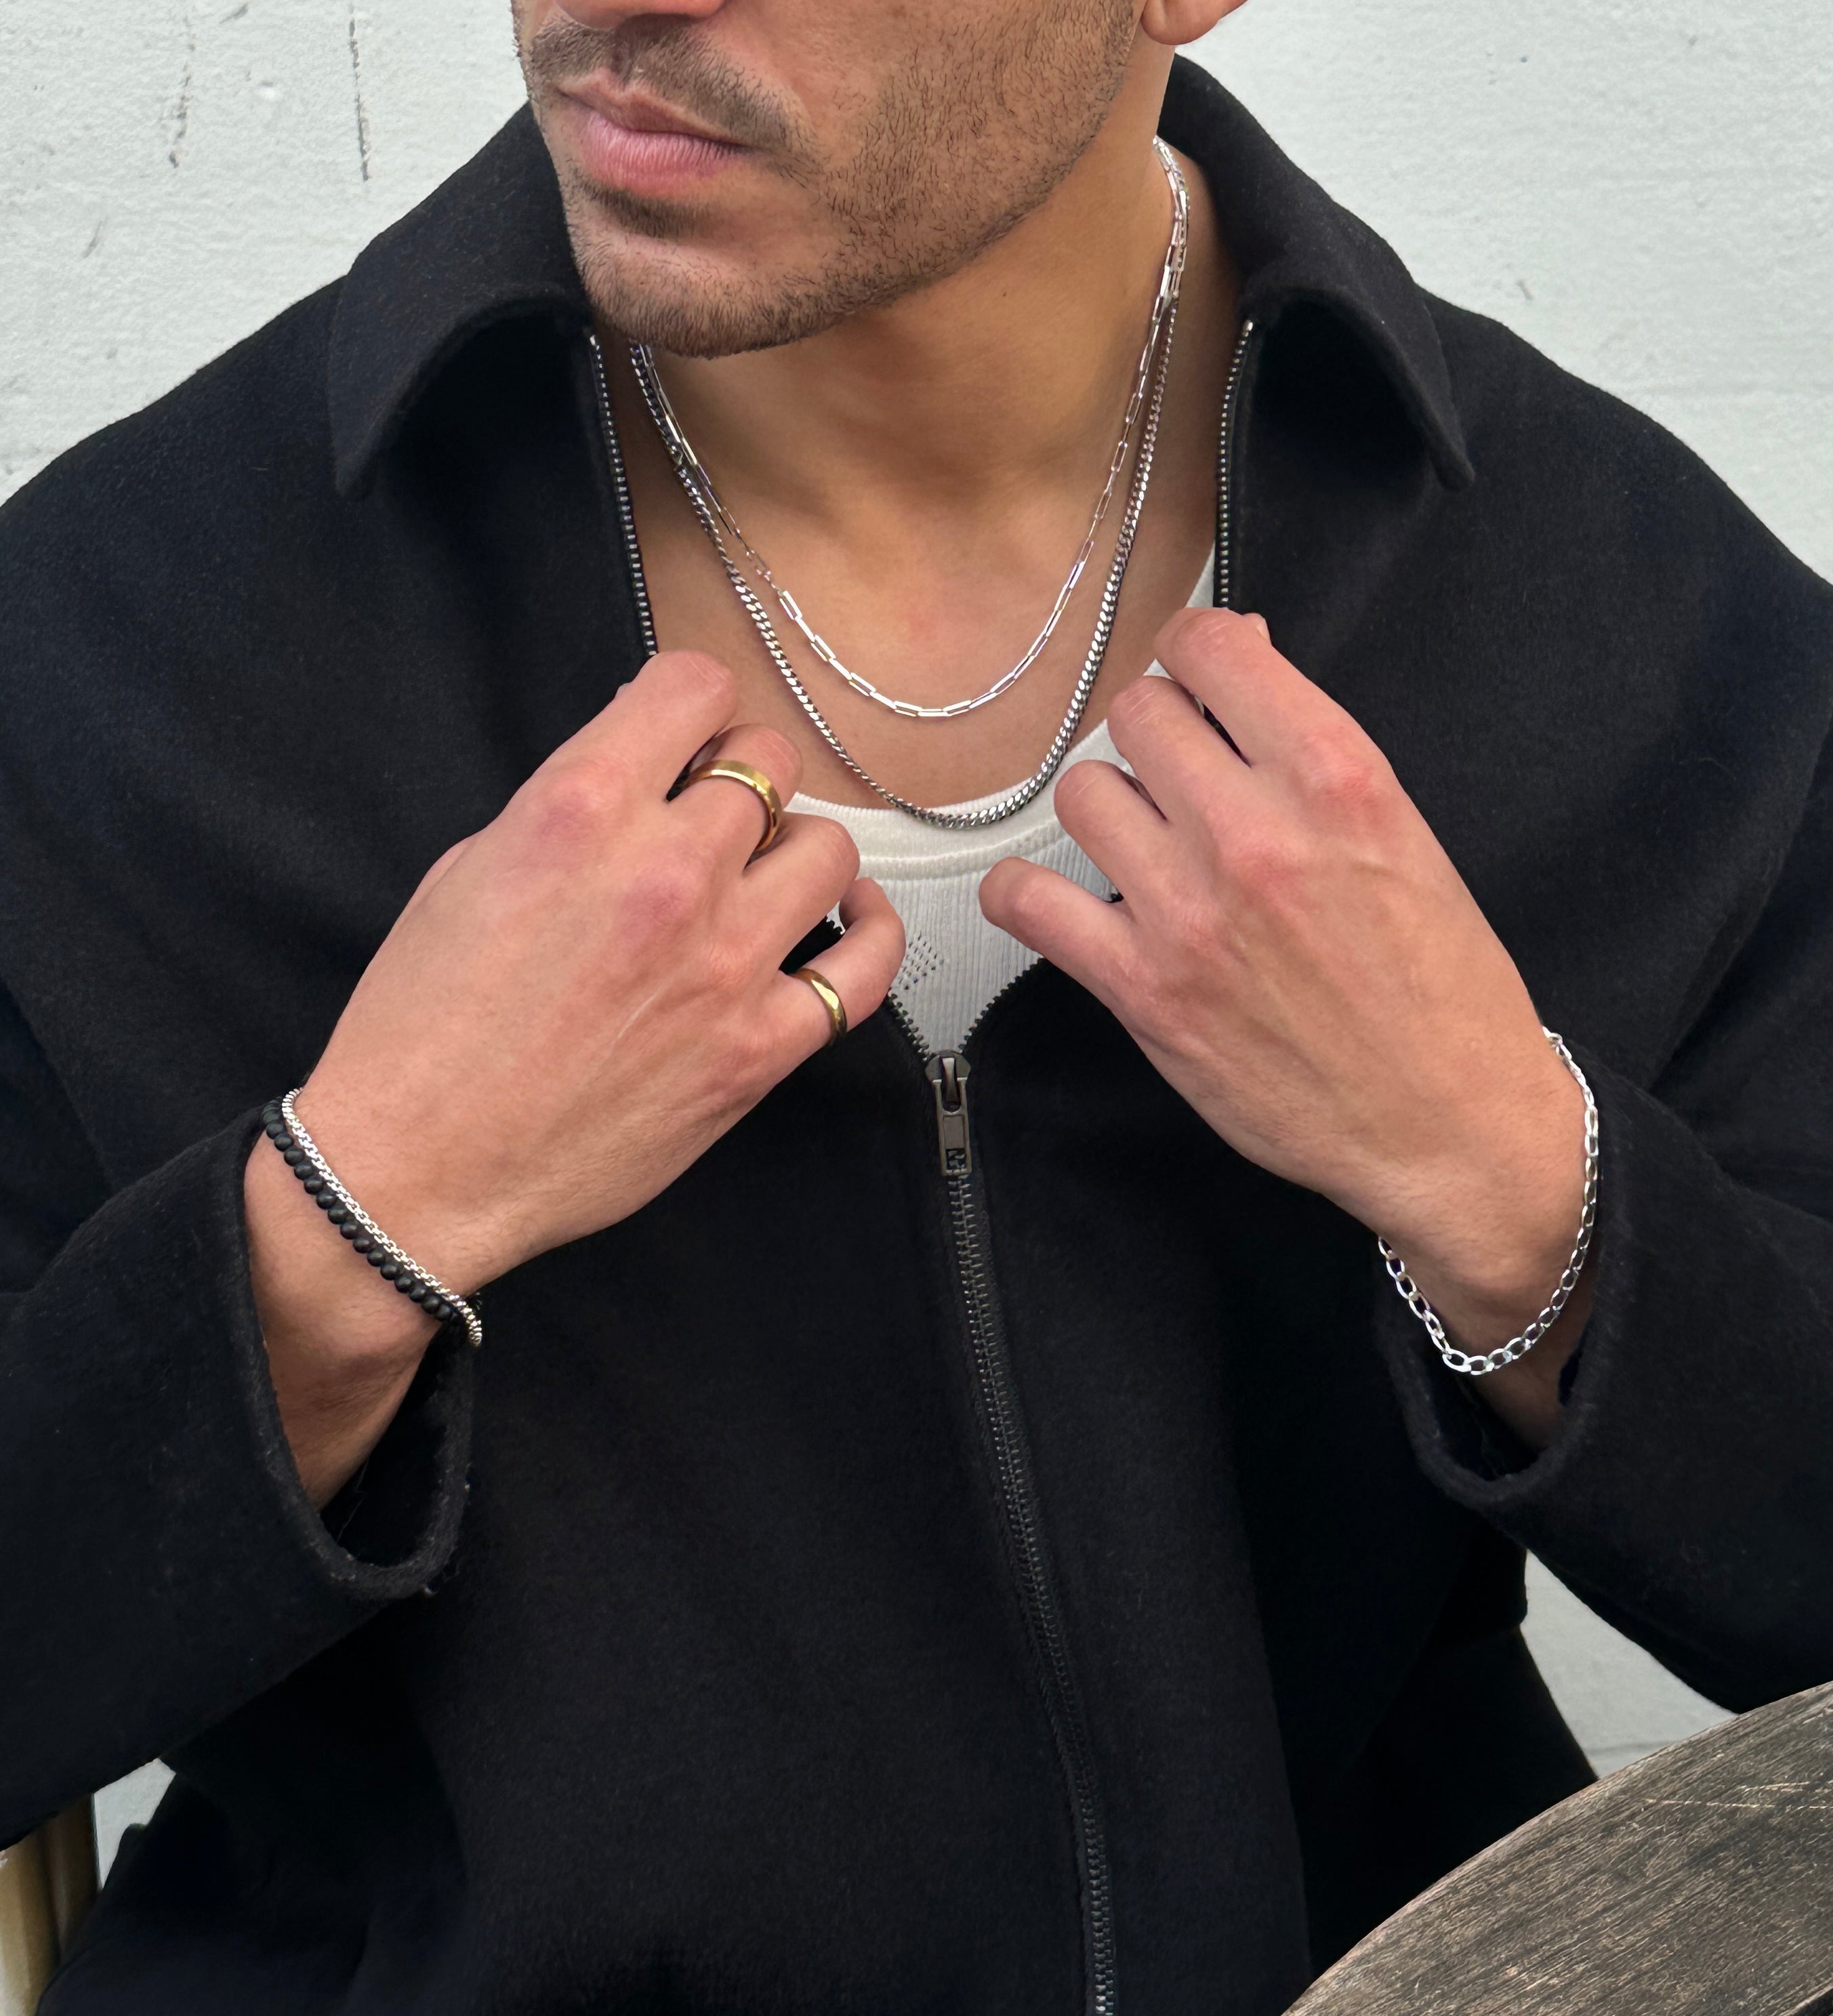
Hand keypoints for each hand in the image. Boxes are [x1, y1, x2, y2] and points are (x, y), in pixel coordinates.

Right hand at [247, 651, 903, 1499]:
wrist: (421, 1166)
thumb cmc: (424, 1026)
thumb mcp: (470, 870)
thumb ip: (568, 808)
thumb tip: (643, 772)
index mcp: (580, 810)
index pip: (694, 687)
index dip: (694, 701)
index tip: (686, 733)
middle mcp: (666, 872)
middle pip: (769, 764)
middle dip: (742, 778)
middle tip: (716, 815)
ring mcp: (725, 962)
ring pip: (828, 848)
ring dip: (798, 849)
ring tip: (767, 874)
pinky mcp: (758, 1047)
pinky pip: (865, 967)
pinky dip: (869, 931)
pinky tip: (852, 920)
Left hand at [980, 610, 1589, 1443]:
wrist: (1448, 1124)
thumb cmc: (1441, 987)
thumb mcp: (1405, 834)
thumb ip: (1311, 747)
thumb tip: (1235, 655)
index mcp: (1337, 780)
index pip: (1210, 650)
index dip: (1193, 652)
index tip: (1197, 679)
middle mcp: (1255, 835)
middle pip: (1136, 715)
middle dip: (1156, 734)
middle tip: (1180, 775)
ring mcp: (1189, 914)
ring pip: (1081, 792)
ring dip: (1108, 808)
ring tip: (1143, 844)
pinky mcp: (1142, 991)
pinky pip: (1026, 902)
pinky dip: (1024, 893)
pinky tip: (1056, 900)